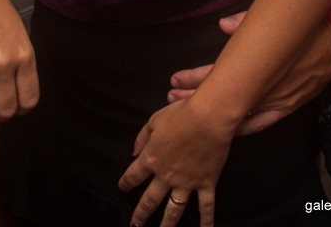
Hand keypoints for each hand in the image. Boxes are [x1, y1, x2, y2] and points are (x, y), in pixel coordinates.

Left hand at [118, 100, 231, 226]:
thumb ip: (142, 138)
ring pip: (174, 210)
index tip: (123, 188)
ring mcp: (186, 183)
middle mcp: (166, 175)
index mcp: (152, 158)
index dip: (126, 182)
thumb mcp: (155, 120)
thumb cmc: (181, 115)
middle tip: (135, 224)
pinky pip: (206, 207)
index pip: (134, 175)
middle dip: (141, 213)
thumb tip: (133, 152)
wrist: (207, 118)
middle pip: (150, 199)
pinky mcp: (205, 184)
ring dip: (166, 225)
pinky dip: (206, 222)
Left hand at [168, 13, 330, 135]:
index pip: (218, 75)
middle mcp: (265, 86)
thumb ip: (246, 23)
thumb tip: (223, 26)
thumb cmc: (306, 25)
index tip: (175, 81)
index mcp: (257, 64)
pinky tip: (229, 132)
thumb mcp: (275, 19)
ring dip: (215, 116)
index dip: (195, 80)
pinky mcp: (291, 106)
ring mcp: (278, 100)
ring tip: (191, 117)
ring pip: (239, 114)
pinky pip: (262, 123)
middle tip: (172, 100)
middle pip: (224, 98)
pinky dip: (244, 128)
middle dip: (197, 99)